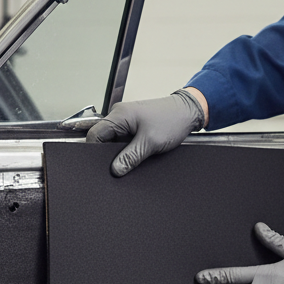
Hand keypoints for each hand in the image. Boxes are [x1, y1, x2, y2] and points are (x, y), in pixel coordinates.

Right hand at [85, 89, 205, 175]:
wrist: (189, 112)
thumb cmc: (172, 120)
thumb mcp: (150, 143)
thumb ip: (130, 158)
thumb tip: (115, 170)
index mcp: (119, 115)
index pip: (94, 135)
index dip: (94, 151)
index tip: (101, 165)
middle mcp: (120, 115)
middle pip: (103, 138)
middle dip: (109, 153)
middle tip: (120, 163)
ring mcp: (127, 120)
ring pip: (114, 140)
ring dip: (121, 151)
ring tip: (133, 155)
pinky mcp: (135, 125)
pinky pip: (124, 139)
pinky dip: (128, 148)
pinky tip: (137, 153)